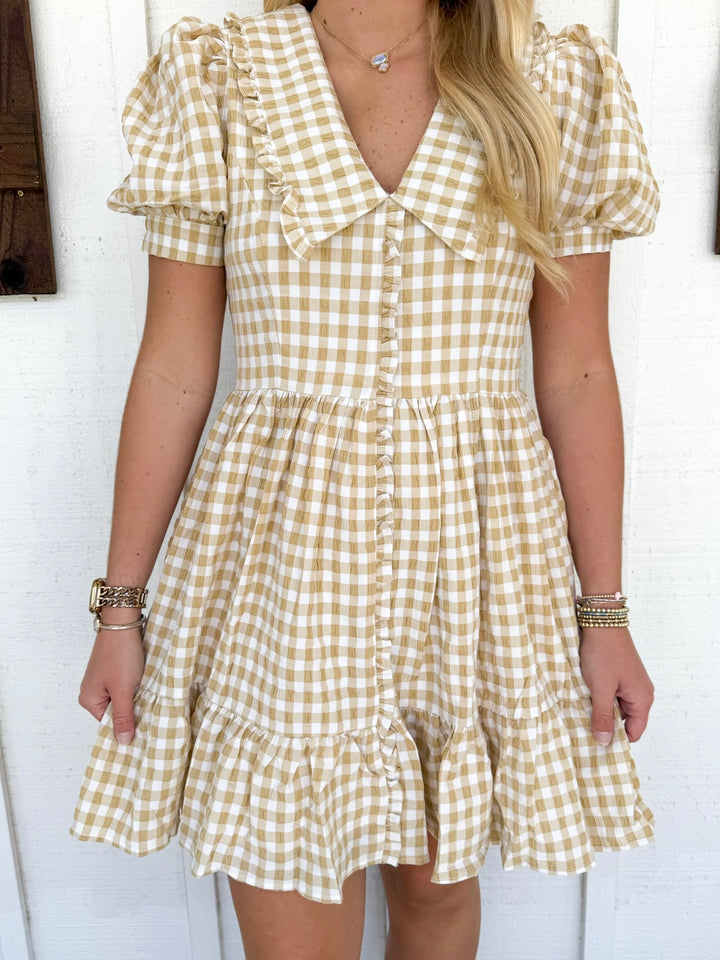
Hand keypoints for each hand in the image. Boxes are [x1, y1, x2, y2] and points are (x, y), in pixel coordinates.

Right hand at [78, 629, 145, 743]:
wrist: (123, 623)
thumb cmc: (120, 655)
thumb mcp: (123, 689)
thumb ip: (123, 716)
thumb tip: (122, 742)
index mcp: (89, 700)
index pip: (109, 724)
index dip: (127, 726)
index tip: (144, 729)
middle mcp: (92, 692)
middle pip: (117, 712)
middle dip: (132, 710)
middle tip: (150, 710)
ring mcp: (103, 681)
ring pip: (123, 699)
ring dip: (136, 697)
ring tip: (148, 694)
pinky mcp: (113, 671)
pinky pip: (125, 687)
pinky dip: (136, 687)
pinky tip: (145, 684)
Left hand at [578, 627, 653, 744]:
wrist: (602, 621)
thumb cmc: (604, 653)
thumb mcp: (600, 689)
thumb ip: (602, 716)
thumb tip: (605, 741)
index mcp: (642, 699)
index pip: (633, 733)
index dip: (616, 740)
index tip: (596, 744)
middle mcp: (641, 692)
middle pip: (624, 720)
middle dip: (605, 723)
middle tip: (584, 726)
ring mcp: (631, 682)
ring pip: (616, 706)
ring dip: (600, 708)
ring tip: (582, 707)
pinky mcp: (620, 673)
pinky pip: (611, 693)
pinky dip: (599, 695)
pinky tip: (585, 693)